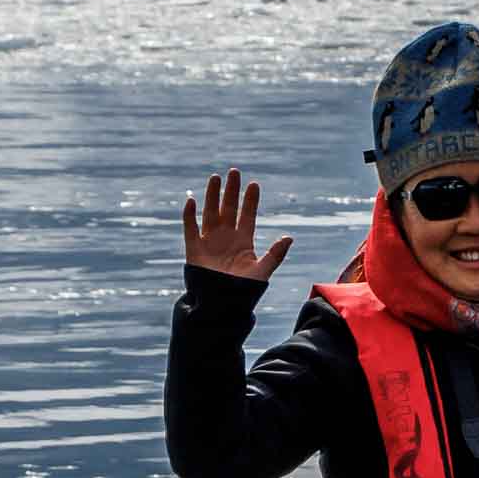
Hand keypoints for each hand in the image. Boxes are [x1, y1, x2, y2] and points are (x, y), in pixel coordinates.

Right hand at [181, 169, 289, 283]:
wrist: (220, 306)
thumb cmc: (243, 292)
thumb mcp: (261, 272)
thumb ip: (275, 255)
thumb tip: (289, 237)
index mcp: (243, 241)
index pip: (247, 215)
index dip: (250, 200)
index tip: (254, 184)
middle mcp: (226, 237)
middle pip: (229, 209)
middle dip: (231, 191)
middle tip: (234, 172)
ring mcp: (210, 241)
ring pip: (211, 213)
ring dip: (212, 196)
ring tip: (215, 177)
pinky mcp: (194, 249)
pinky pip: (190, 228)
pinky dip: (189, 215)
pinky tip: (192, 201)